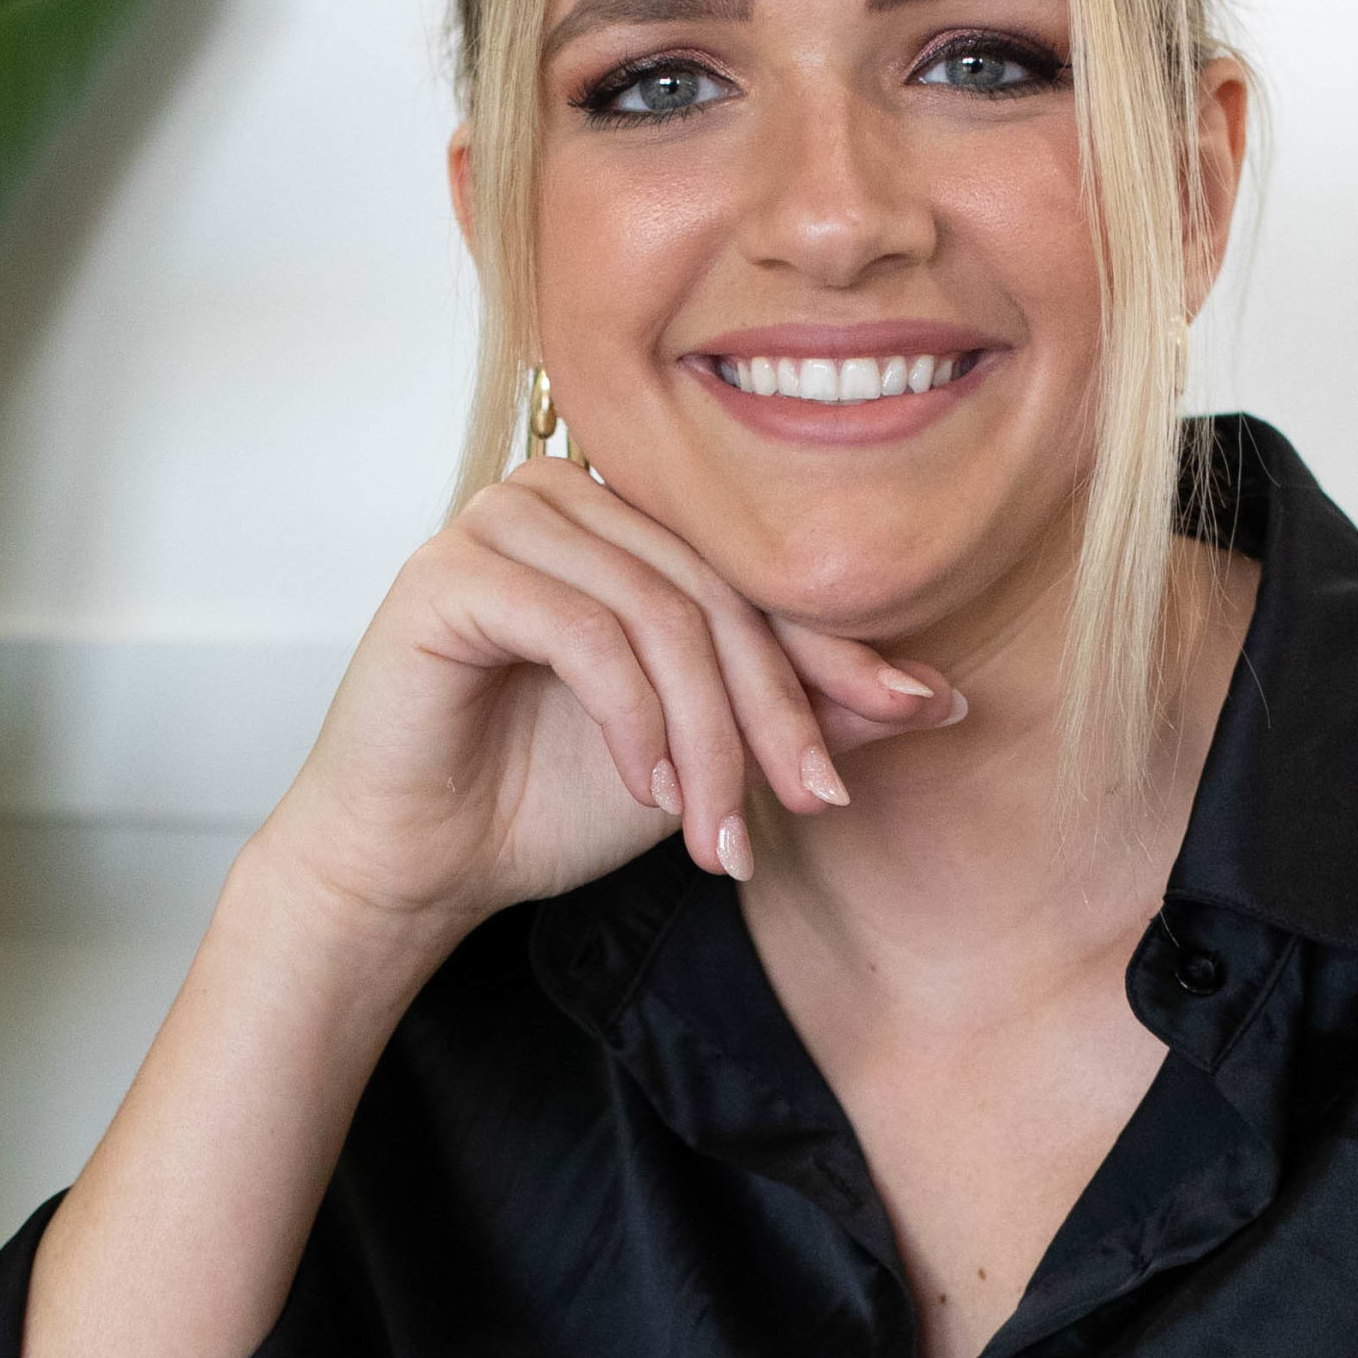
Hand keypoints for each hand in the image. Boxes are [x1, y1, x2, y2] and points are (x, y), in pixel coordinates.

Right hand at [253, 455, 965, 949]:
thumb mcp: (702, 758)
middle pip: (716, 592)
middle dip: (774, 712)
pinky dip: (633, 722)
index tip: (918, 713)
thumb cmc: (543, 799)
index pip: (752, 573)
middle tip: (809, 806)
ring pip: (661, 614)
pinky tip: (645, 789)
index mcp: (625, 518)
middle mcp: (566, 494)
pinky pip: (587, 634)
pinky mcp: (453, 571)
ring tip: (712, 832)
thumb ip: (802, 711)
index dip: (836, 648)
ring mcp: (504, 519)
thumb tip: (939, 695)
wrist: (418, 863)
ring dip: (706, 736)